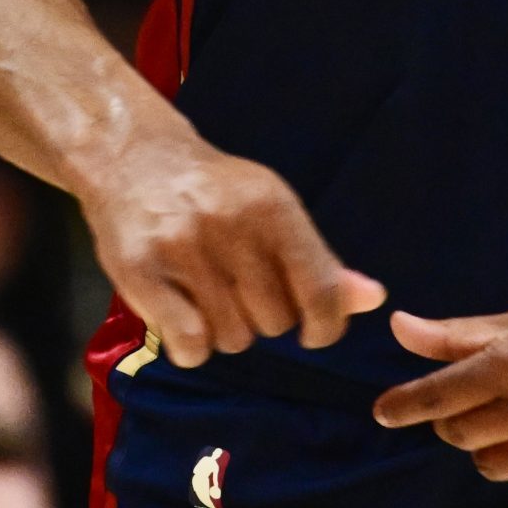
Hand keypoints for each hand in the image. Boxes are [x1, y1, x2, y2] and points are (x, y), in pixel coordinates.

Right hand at [81, 129, 384, 366]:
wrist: (133, 158)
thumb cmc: (215, 193)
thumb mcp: (273, 210)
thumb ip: (321, 260)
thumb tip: (374, 299)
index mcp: (273, 207)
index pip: (321, 290)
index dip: (327, 326)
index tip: (315, 332)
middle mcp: (232, 225)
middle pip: (275, 322)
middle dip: (264, 320)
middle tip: (240, 292)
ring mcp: (184, 249)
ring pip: (232, 339)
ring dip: (224, 332)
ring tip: (207, 296)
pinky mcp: (140, 273)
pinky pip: (190, 347)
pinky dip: (191, 348)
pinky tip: (182, 318)